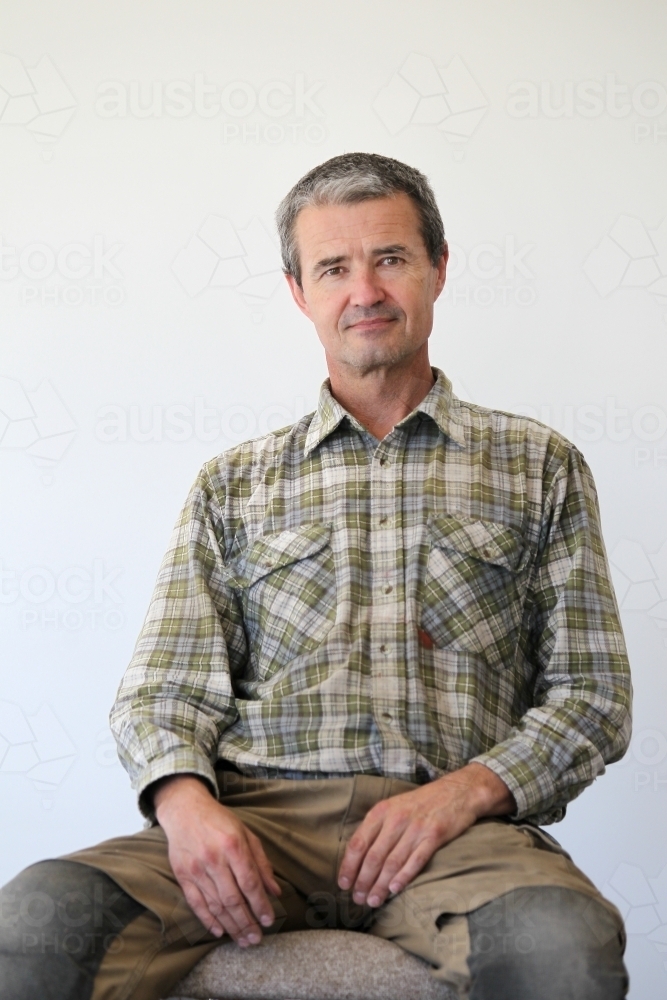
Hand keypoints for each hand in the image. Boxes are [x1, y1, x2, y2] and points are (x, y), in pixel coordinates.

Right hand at [154, 775, 280, 945]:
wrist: (185, 809)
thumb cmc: (220, 821)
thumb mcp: (246, 833)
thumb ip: (261, 862)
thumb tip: (274, 891)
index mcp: (233, 845)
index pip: (250, 882)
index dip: (260, 904)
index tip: (268, 921)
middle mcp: (214, 859)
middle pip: (232, 899)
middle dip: (246, 922)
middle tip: (256, 939)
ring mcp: (196, 869)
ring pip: (215, 905)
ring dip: (231, 926)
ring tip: (243, 940)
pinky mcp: (182, 875)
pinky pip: (195, 903)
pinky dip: (207, 920)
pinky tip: (219, 931)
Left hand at [337, 763, 514, 907]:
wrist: (457, 791)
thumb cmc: (421, 803)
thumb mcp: (394, 806)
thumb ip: (377, 828)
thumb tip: (358, 857)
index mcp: (381, 811)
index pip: (358, 842)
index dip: (349, 866)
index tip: (343, 884)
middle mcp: (395, 819)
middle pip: (373, 856)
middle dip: (363, 881)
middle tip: (358, 899)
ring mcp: (415, 828)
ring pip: (392, 862)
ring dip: (380, 885)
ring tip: (373, 901)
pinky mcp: (434, 836)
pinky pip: (416, 860)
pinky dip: (404, 876)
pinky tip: (395, 889)